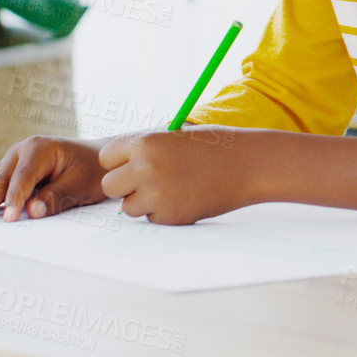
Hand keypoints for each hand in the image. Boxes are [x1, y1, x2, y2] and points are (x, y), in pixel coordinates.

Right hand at [0, 135, 108, 222]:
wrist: (98, 157)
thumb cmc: (92, 169)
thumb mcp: (81, 185)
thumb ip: (56, 197)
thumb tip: (31, 212)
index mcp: (40, 148)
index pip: (22, 178)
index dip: (14, 200)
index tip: (7, 219)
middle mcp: (22, 149)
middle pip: (0, 179)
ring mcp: (14, 157)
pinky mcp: (12, 168)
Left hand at [99, 125, 252, 224]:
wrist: (249, 165)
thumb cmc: (214, 147)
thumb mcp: (175, 137)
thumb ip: (145, 150)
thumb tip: (118, 167)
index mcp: (145, 143)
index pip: (107, 157)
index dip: (120, 161)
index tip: (134, 163)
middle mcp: (145, 168)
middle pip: (110, 185)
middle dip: (125, 185)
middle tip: (147, 181)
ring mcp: (157, 194)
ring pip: (127, 207)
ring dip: (143, 202)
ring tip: (171, 189)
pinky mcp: (170, 216)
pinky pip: (152, 218)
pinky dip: (164, 213)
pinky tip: (186, 198)